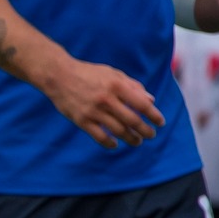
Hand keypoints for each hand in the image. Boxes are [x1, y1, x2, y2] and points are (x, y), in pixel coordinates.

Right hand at [41, 57, 162, 150]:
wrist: (58, 76)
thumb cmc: (88, 73)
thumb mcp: (112, 74)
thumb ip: (133, 86)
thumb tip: (151, 100)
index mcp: (116, 85)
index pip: (142, 104)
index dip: (154, 115)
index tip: (160, 123)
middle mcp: (106, 99)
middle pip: (132, 120)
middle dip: (145, 130)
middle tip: (151, 135)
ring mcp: (93, 111)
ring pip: (118, 130)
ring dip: (131, 139)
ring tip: (137, 141)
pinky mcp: (81, 120)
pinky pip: (99, 136)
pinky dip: (110, 143)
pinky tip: (115, 144)